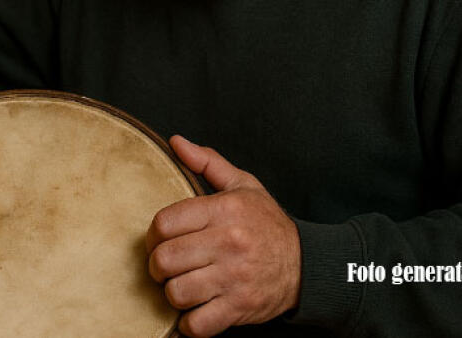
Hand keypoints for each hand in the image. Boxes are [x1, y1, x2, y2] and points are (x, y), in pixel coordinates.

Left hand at [147, 136, 300, 336]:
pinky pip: (198, 324)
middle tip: (166, 266)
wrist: (307, 264)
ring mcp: (234, 278)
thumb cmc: (267, 223)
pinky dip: (190, 323)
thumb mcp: (243, 185)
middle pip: (164, 259)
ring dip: (173, 293)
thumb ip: (207, 163)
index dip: (153, 234)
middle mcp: (229, 242)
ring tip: (182, 285)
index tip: (159, 240)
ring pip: (176, 292)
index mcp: (226, 210)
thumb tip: (175, 142)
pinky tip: (195, 310)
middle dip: (158, 266)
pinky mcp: (240, 307)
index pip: (165, 222)